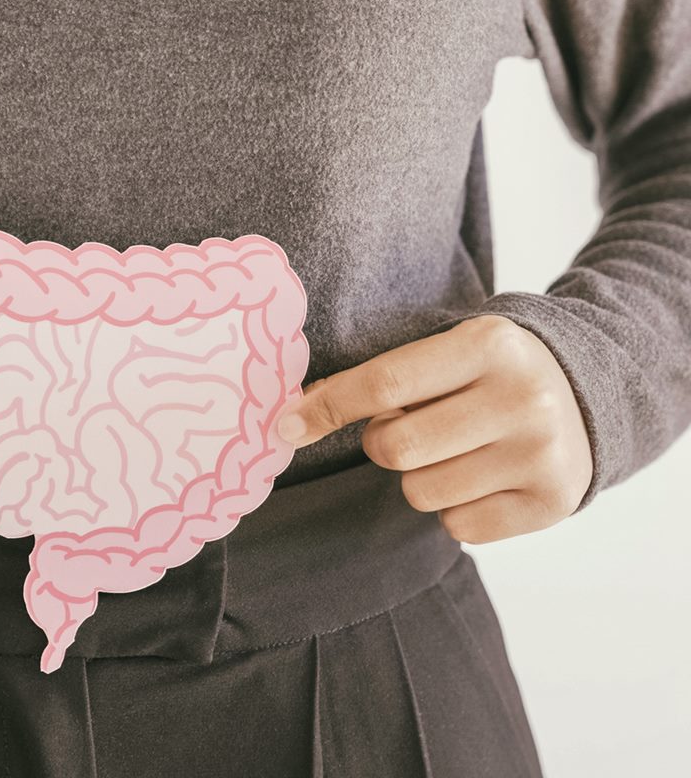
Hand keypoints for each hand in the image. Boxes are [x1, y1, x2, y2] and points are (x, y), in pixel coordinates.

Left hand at [276, 315, 592, 542]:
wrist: (588, 394)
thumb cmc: (488, 374)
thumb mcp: (448, 352)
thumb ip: (381, 378)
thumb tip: (294, 414)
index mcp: (487, 344)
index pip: (383, 383)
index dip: (326, 408)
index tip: (284, 426)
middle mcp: (522, 397)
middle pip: (395, 448)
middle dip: (383, 444)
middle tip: (410, 429)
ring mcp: (542, 453)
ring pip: (420, 492)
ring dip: (421, 478)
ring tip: (457, 451)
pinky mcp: (552, 502)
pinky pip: (457, 527)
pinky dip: (456, 509)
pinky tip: (484, 477)